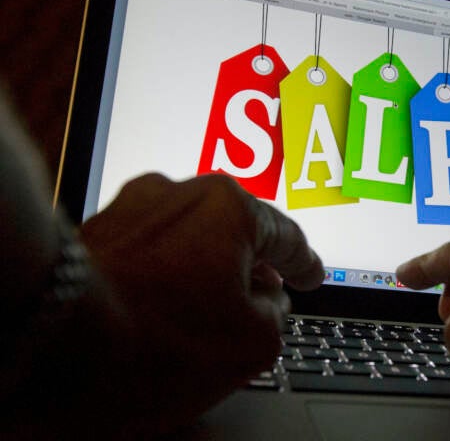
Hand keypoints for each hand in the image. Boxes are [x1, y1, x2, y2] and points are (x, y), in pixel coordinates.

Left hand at [79, 173, 323, 435]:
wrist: (52, 344)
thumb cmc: (155, 340)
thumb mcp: (252, 343)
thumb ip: (277, 313)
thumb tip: (269, 301)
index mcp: (231, 208)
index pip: (285, 237)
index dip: (305, 264)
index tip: (312, 276)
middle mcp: (180, 192)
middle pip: (235, 229)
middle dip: (251, 265)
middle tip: (264, 296)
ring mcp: (133, 207)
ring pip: (190, 237)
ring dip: (205, 269)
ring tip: (205, 312)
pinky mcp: (96, 229)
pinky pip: (151, 248)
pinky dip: (167, 274)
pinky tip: (163, 308)